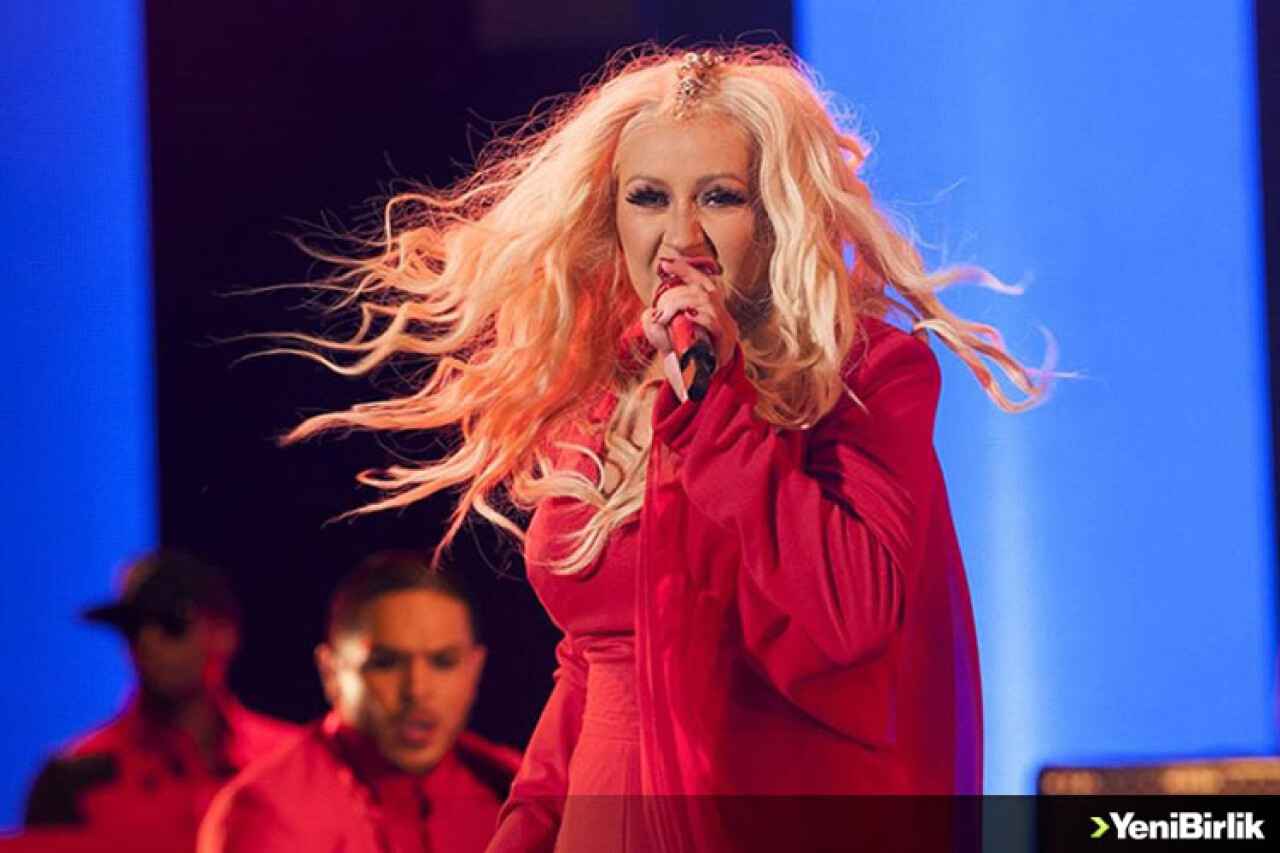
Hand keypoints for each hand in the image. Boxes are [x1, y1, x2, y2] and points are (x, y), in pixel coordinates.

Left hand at [640, 258, 738, 384]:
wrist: (694, 389)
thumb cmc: (682, 361)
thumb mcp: (664, 338)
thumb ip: (655, 325)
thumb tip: (649, 313)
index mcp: (710, 310)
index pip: (702, 280)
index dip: (684, 268)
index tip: (663, 265)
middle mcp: (722, 316)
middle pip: (703, 289)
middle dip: (675, 294)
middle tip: (658, 311)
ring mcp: (727, 329)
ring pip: (707, 301)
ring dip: (681, 303)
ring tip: (664, 317)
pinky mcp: (726, 344)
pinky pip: (716, 322)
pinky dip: (700, 316)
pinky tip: (688, 316)